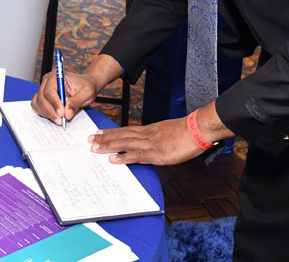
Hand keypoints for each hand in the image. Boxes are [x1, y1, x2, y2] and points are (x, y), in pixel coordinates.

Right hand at [31, 53, 123, 125]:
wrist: (84, 87)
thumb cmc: (86, 86)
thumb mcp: (87, 92)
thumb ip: (76, 102)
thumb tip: (67, 114)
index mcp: (57, 76)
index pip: (50, 91)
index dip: (54, 103)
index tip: (62, 114)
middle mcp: (47, 82)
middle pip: (42, 98)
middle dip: (51, 111)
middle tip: (61, 121)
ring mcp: (43, 89)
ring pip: (38, 103)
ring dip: (47, 114)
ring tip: (59, 120)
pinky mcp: (43, 98)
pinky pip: (38, 107)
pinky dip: (44, 113)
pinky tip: (55, 117)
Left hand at [88, 102, 233, 165]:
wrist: (198, 129)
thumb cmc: (188, 131)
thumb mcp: (169, 132)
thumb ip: (158, 137)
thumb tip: (152, 143)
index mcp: (150, 130)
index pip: (126, 130)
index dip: (112, 132)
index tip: (99, 133)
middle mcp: (147, 134)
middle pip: (122, 135)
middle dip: (105, 138)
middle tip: (89, 139)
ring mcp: (151, 143)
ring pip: (125, 143)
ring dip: (108, 146)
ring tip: (94, 147)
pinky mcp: (157, 153)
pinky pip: (137, 156)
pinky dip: (123, 157)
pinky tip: (112, 159)